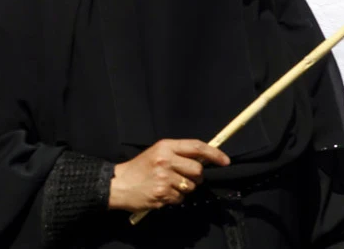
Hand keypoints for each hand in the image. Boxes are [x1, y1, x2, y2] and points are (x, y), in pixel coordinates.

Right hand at [108, 139, 229, 212]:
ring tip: (168, 185)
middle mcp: (165, 160)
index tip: (225, 161)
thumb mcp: (156, 153)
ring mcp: (164, 178)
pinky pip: (181, 198)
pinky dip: (175, 198)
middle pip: (197, 170)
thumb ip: (178, 153)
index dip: (214, 153)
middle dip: (196, 176)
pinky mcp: (162, 193)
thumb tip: (203, 160)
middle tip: (184, 177)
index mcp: (164, 146)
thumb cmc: (139, 168)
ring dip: (184, 189)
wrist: (118, 184)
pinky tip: (162, 193)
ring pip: (191, 186)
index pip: (196, 146)